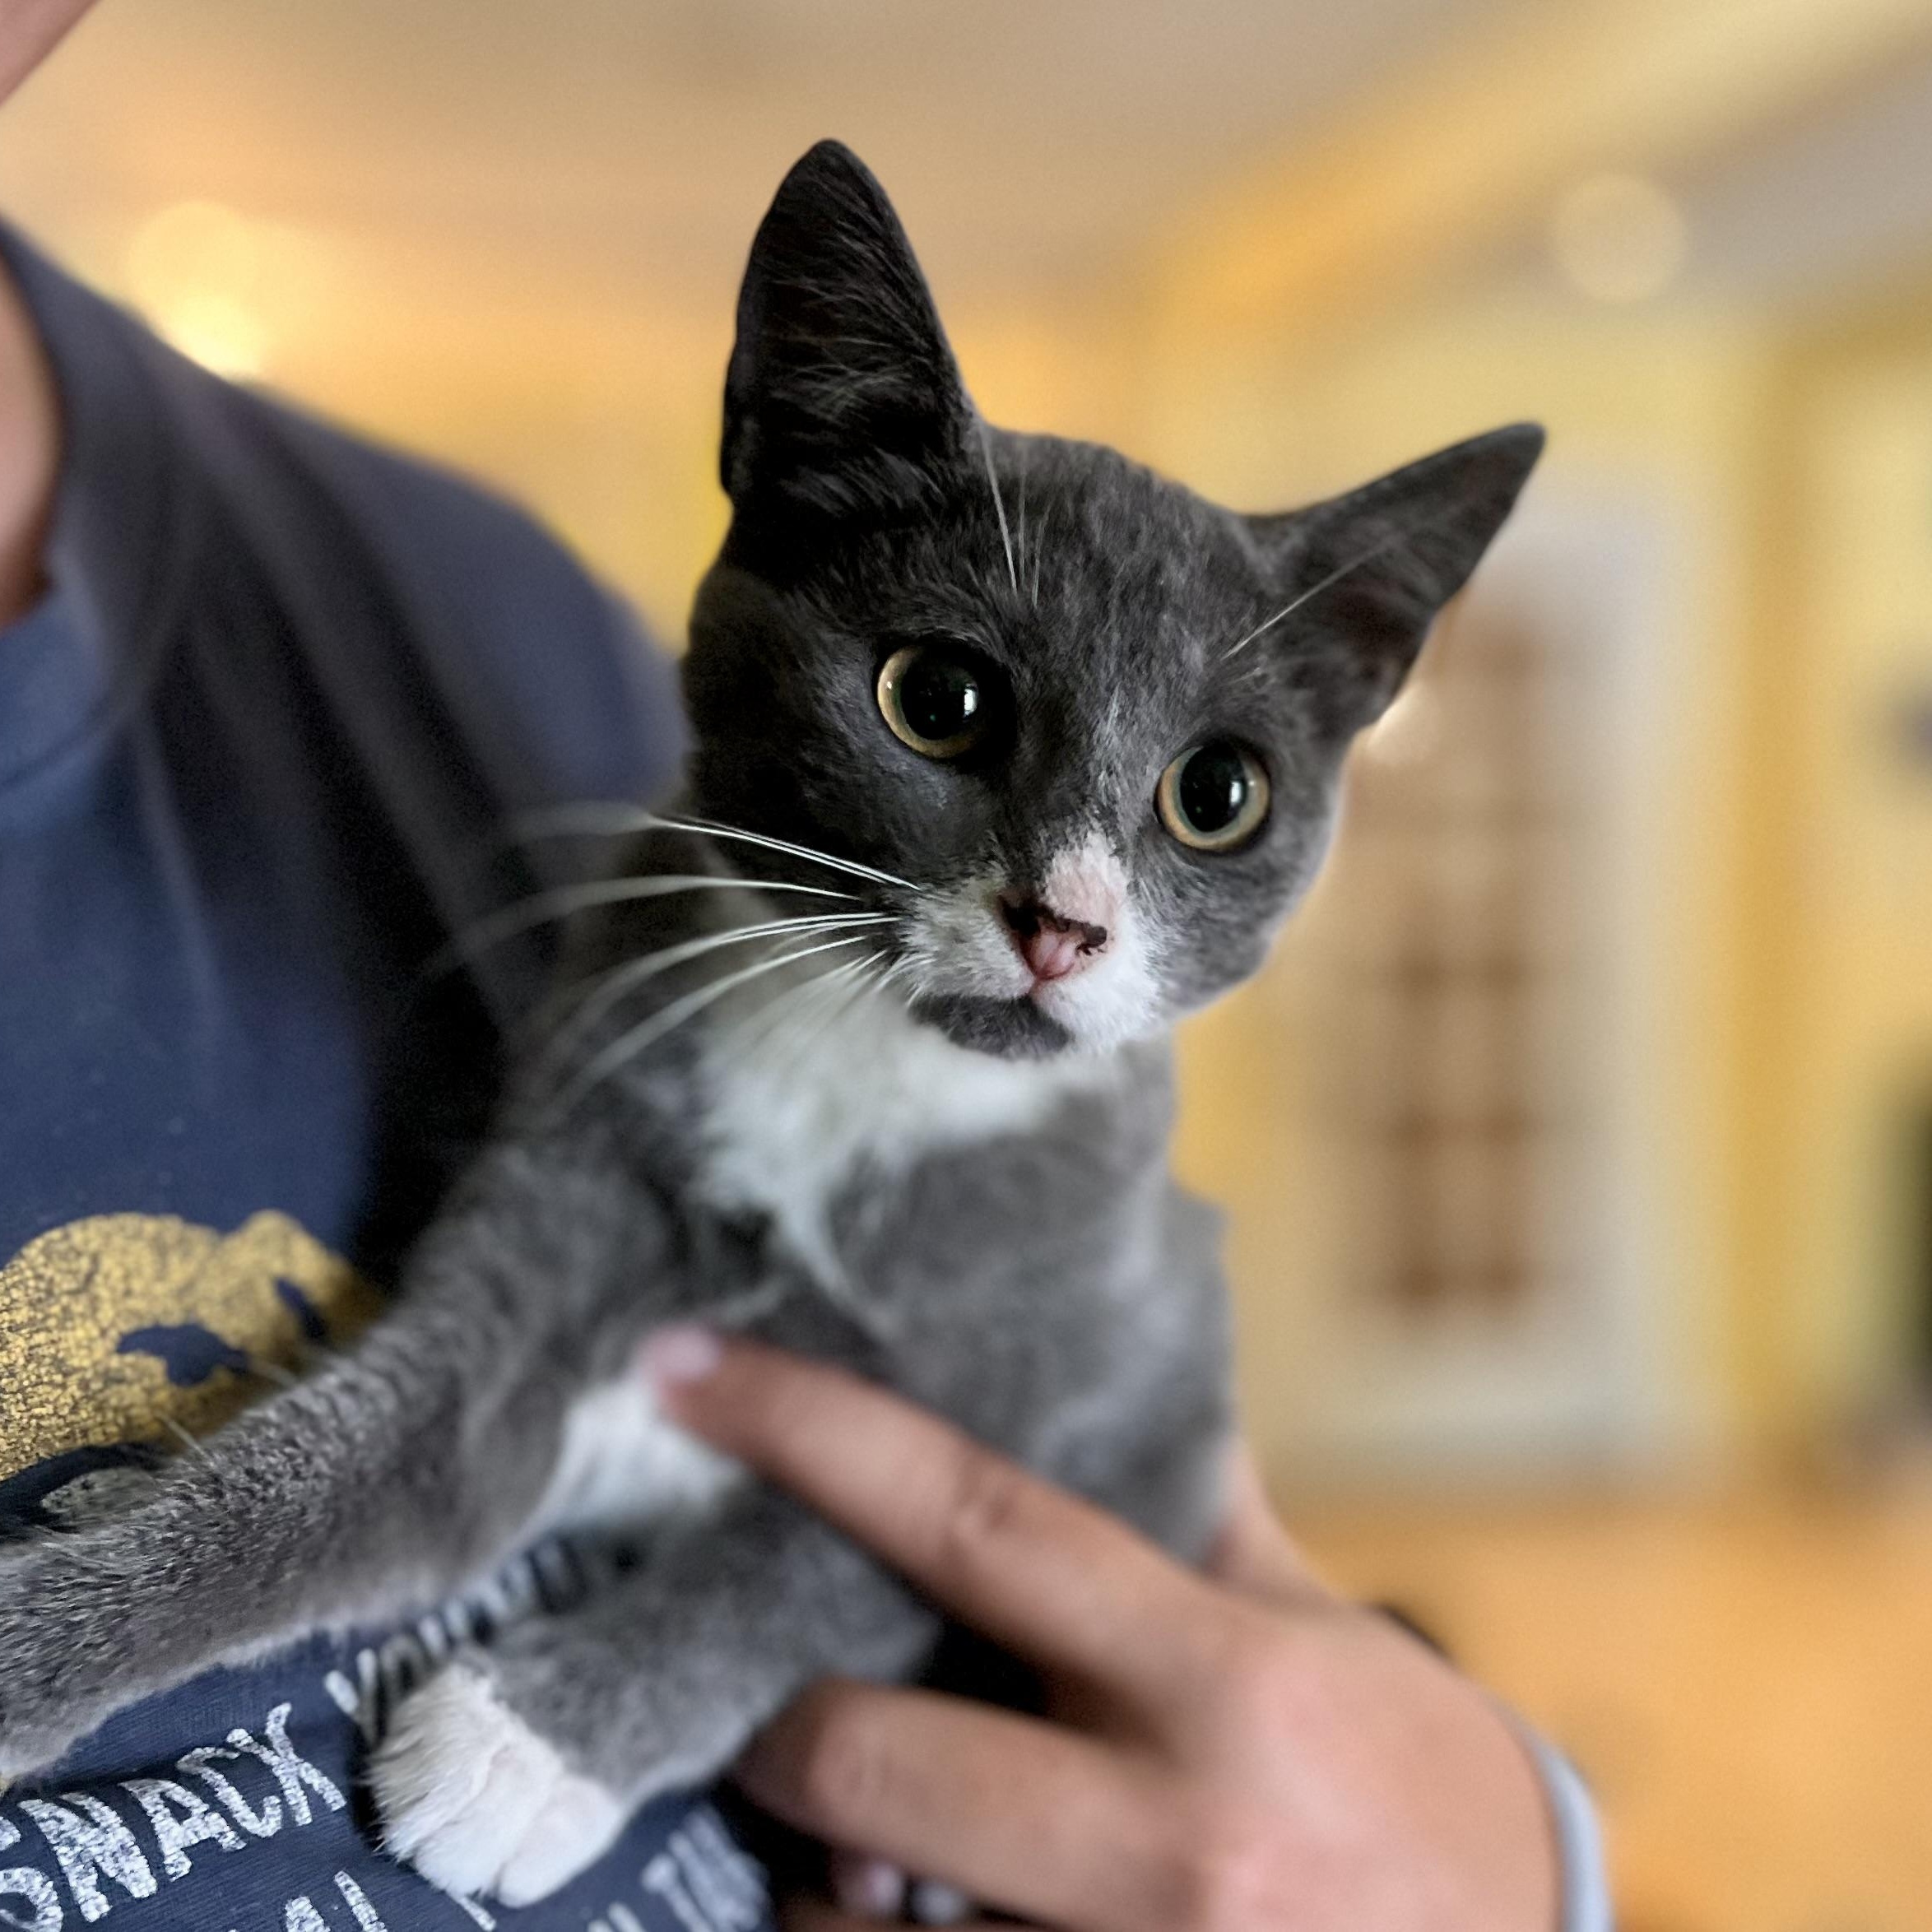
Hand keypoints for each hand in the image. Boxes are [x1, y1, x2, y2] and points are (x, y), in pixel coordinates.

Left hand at [654, 1336, 1558, 1930]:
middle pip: (875, 1759)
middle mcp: (1176, 1838)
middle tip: (772, 1706)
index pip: (977, 1520)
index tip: (679, 1364)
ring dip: (828, 1883)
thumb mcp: (1322, 1633)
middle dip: (783, 1733)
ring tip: (866, 1850)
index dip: (812, 1431)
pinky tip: (919, 1917)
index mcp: (1221, 1678)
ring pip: (868, 1931)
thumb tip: (1114, 1364)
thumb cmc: (1413, 1785)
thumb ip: (1199, 1514)